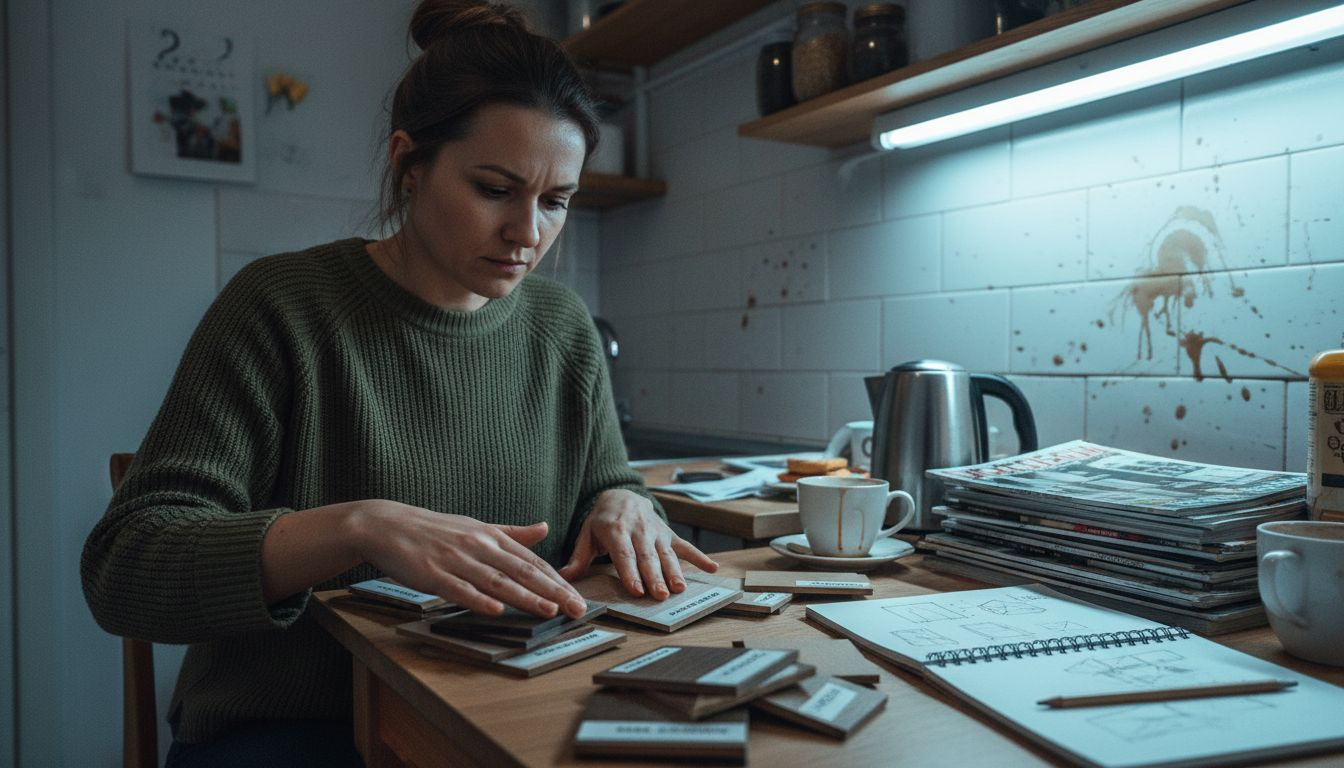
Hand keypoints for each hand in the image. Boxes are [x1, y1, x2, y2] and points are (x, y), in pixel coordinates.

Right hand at [351, 500, 586, 619]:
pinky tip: (496, 610)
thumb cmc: (434, 530)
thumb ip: (512, 533)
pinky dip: (478, 600)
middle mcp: (479, 547)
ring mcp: (456, 561)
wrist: (388, 525)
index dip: (556, 580)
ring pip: (497, 582)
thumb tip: (544, 527)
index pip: (531, 561)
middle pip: (522, 572)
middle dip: (552, 591)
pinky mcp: (433, 574)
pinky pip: (459, 589)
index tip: (577, 596)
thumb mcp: (477, 526)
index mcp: (491, 537)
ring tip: (549, 610)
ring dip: (525, 598)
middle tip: (576, 608)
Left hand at [557, 489, 716, 598]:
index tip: (636, 590)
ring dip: (674, 572)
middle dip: (654, 577)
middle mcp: (639, 530)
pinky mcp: (669, 534)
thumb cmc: (602, 520)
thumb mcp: (586, 534)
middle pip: (647, 557)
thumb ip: (578, 557)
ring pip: (667, 554)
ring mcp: (657, 532)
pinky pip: (685, 546)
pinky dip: (700, 557)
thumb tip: (564, 578)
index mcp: (616, 530)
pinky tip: (712, 568)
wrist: (623, 494)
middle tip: (660, 595)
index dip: (630, 572)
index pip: (624, 554)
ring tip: (680, 589)